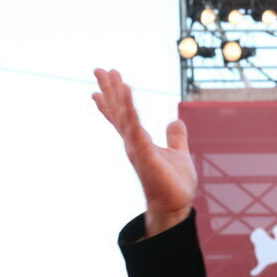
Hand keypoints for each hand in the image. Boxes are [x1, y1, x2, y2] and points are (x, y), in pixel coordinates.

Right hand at [92, 69, 196, 236]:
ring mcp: (136, 148)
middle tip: (98, 69)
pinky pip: (135, 126)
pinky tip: (127, 91)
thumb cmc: (174, 185)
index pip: (122, 117)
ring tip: (110, 74)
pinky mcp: (143, 153)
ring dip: (117, 94)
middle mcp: (133, 143)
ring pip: (123, 115)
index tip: (97, 86)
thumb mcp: (178, 153)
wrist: (175, 206)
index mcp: (140, 142)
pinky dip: (130, 108)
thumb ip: (175, 137)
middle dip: (109, 90)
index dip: (111, 101)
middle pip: (119, 111)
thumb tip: (175, 121)